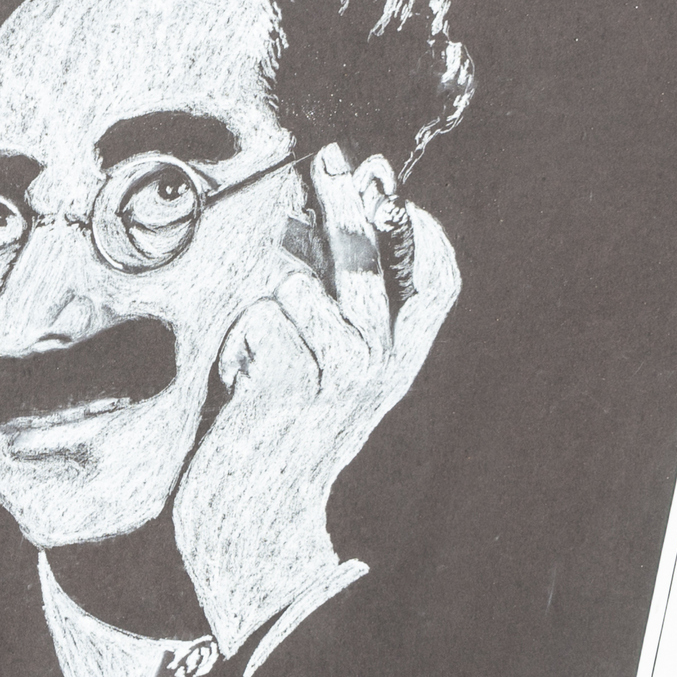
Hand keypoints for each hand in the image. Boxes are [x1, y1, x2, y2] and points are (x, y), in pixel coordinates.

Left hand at [171, 150, 460, 662]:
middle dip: (350, 203)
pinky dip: (239, 340)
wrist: (252, 517)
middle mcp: (381, 369)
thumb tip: (332, 216)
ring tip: (259, 345)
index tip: (389, 183)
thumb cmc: (277, 434)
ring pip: (306, 290)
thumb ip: (336, 310)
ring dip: (271, 300)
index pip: (437, 283)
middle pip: (371, 264)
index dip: (420, 229)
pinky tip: (240, 381)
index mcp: (396, 361)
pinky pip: (262, 319)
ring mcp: (342, 379)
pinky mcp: (295, 387)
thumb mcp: (322, 372)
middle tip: (331, 159)